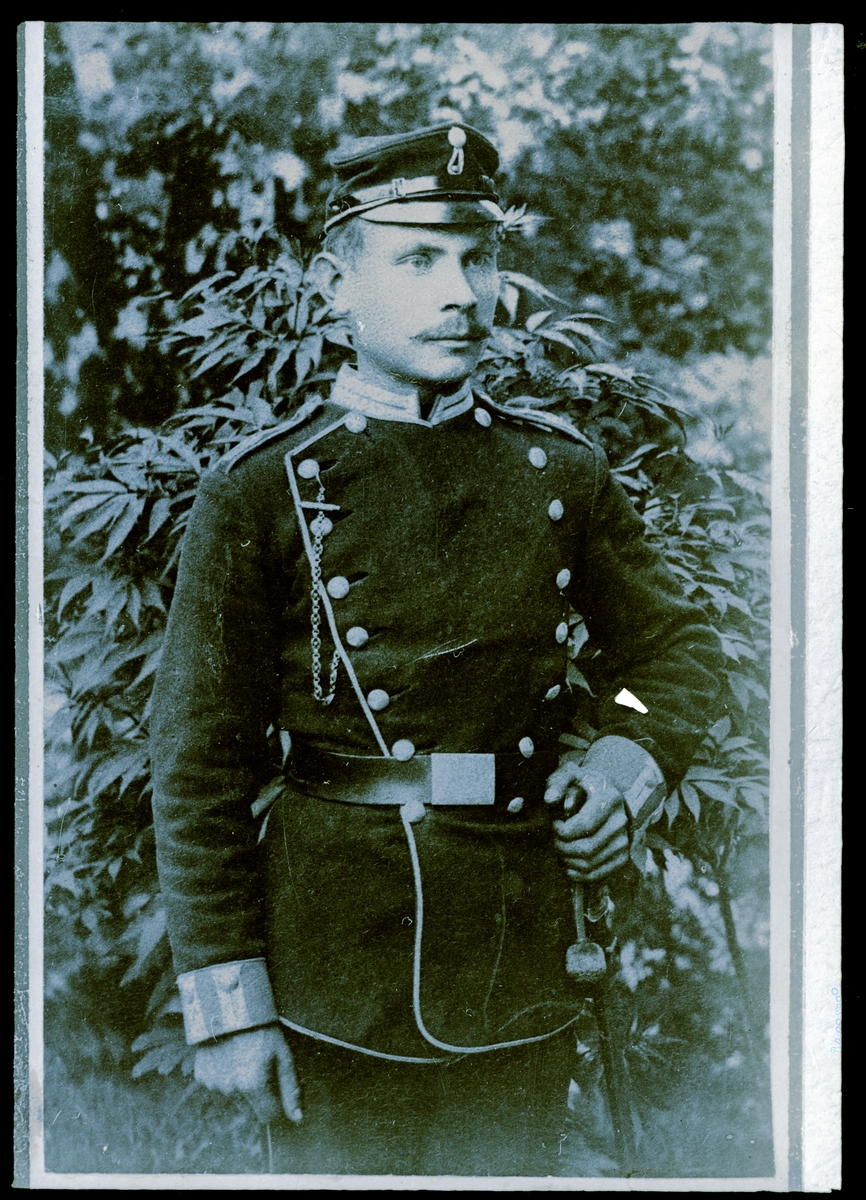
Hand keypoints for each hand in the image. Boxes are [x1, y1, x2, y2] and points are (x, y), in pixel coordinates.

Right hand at [194, 1025, 302, 1124]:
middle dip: (257, 1091)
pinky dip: (224, 1074)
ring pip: (234, 1095)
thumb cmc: (262, 1028)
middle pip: (251, 1105)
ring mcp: (213, 1083)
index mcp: (252, 1085)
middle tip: (259, 1062)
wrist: (230, 1006)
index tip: (276, 1083)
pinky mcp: (201, 1075)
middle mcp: (230, 1089)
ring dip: (239, 1082)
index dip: (276, 1103)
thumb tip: (297, 1118)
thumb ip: (290, 1088)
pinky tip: (229, 1054)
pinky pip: (218, 1084)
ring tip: (243, 1054)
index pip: (268, 1116)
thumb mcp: (283, 1054)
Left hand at [545, 763, 629, 882]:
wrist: (604, 795)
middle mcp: (621, 821)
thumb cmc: (581, 785)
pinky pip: (597, 875)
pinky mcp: (621, 858)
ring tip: (560, 848)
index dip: (562, 830)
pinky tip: (567, 863)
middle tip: (555, 839)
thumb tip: (549, 799)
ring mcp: (624, 841)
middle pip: (587, 848)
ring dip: (567, 860)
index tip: (554, 824)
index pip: (585, 825)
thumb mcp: (569, 775)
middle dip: (562, 847)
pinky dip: (577, 874)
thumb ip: (557, 782)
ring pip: (590, 863)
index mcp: (610, 798)